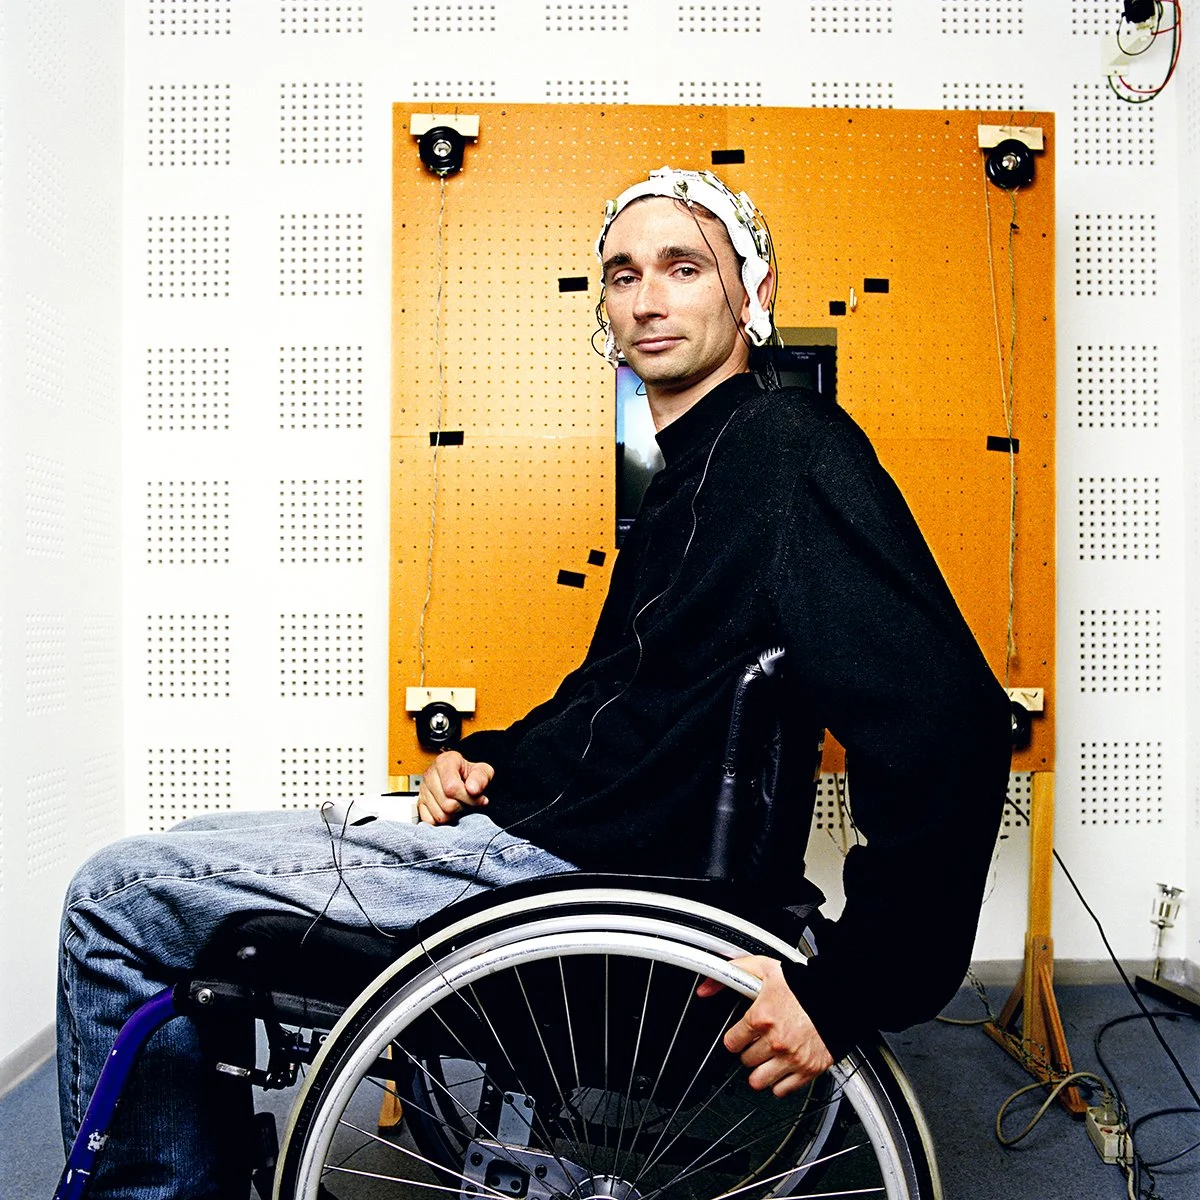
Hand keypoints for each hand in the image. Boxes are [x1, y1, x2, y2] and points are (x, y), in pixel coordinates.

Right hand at [417, 751, 493, 825]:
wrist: (462, 777)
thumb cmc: (471, 774)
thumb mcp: (483, 770)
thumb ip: (481, 777)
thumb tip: (473, 789)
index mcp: (444, 762)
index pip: (452, 788)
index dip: (468, 798)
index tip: (480, 798)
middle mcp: (430, 774)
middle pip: (447, 804)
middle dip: (463, 807)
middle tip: (469, 801)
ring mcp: (423, 790)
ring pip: (439, 815)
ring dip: (454, 815)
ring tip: (460, 804)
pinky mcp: (420, 803)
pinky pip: (430, 821)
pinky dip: (443, 820)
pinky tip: (450, 811)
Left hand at [697, 955, 833, 1096]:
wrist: (837, 996)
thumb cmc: (802, 984)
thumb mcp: (762, 969)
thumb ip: (730, 974)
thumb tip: (705, 989)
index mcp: (761, 1017)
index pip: (731, 1043)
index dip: (735, 1038)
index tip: (742, 1035)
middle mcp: (775, 1041)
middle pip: (745, 1061)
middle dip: (749, 1051)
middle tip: (759, 1042)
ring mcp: (791, 1058)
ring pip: (758, 1081)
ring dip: (761, 1070)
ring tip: (768, 1057)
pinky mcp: (808, 1070)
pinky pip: (782, 1090)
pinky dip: (780, 1082)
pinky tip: (783, 1066)